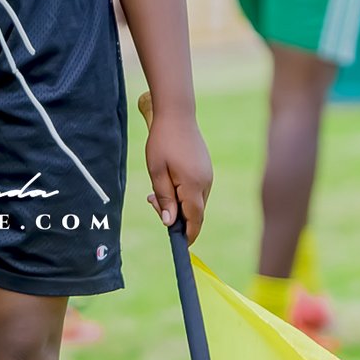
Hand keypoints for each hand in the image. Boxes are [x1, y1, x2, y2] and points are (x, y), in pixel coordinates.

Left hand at [139, 93, 212, 243]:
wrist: (177, 114)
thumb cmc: (163, 142)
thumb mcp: (157, 172)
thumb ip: (164, 199)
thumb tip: (170, 223)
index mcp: (194, 185)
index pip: (195, 219)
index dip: (189, 235)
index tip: (181, 244)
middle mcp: (206, 183)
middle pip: (195, 212)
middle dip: (177, 216)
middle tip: (151, 202)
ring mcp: (208, 175)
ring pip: (196, 200)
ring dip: (179, 203)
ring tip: (155, 190)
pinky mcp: (206, 168)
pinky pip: (197, 189)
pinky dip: (184, 192)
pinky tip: (168, 180)